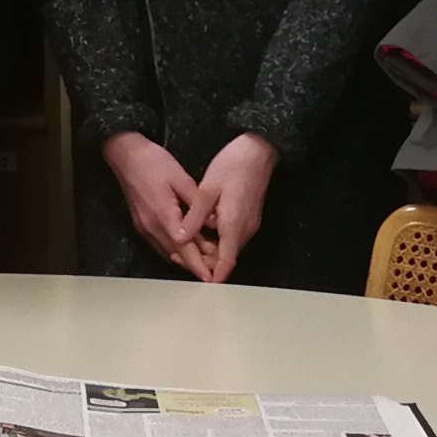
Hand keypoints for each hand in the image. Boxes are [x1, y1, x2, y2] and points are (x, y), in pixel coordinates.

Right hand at [104, 132, 201, 267]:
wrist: (126, 155)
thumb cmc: (154, 162)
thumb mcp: (181, 178)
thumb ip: (198, 203)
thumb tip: (213, 222)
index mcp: (164, 215)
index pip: (184, 248)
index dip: (198, 264)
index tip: (210, 277)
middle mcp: (152, 226)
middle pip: (176, 254)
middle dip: (194, 265)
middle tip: (213, 272)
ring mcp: (144, 226)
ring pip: (167, 251)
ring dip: (184, 259)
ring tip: (204, 262)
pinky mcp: (141, 223)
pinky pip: (159, 244)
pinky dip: (174, 250)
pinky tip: (185, 248)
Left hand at [178, 131, 278, 284]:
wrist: (258, 150)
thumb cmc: (232, 166)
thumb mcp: (207, 190)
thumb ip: (193, 217)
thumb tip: (180, 239)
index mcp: (234, 225)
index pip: (226, 261)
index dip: (214, 275)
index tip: (202, 286)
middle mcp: (245, 229)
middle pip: (226, 257)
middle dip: (205, 262)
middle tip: (179, 256)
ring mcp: (249, 224)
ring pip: (228, 247)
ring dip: (209, 251)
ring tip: (184, 244)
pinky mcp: (248, 217)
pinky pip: (232, 237)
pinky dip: (216, 241)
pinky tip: (200, 232)